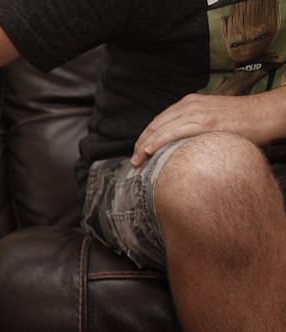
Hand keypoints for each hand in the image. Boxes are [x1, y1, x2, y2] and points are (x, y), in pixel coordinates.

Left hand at [131, 92, 279, 166]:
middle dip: (141, 143)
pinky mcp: (205, 122)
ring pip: (161, 128)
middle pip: (156, 124)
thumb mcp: (210, 118)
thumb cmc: (240, 120)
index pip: (159, 121)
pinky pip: (174, 131)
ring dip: (145, 145)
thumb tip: (179, 147)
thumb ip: (193, 127)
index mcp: (189, 103)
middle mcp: (190, 105)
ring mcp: (197, 112)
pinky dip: (158, 141)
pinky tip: (149, 151)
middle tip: (134, 161)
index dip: (145, 137)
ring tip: (137, 161)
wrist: (264, 114)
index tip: (138, 152)